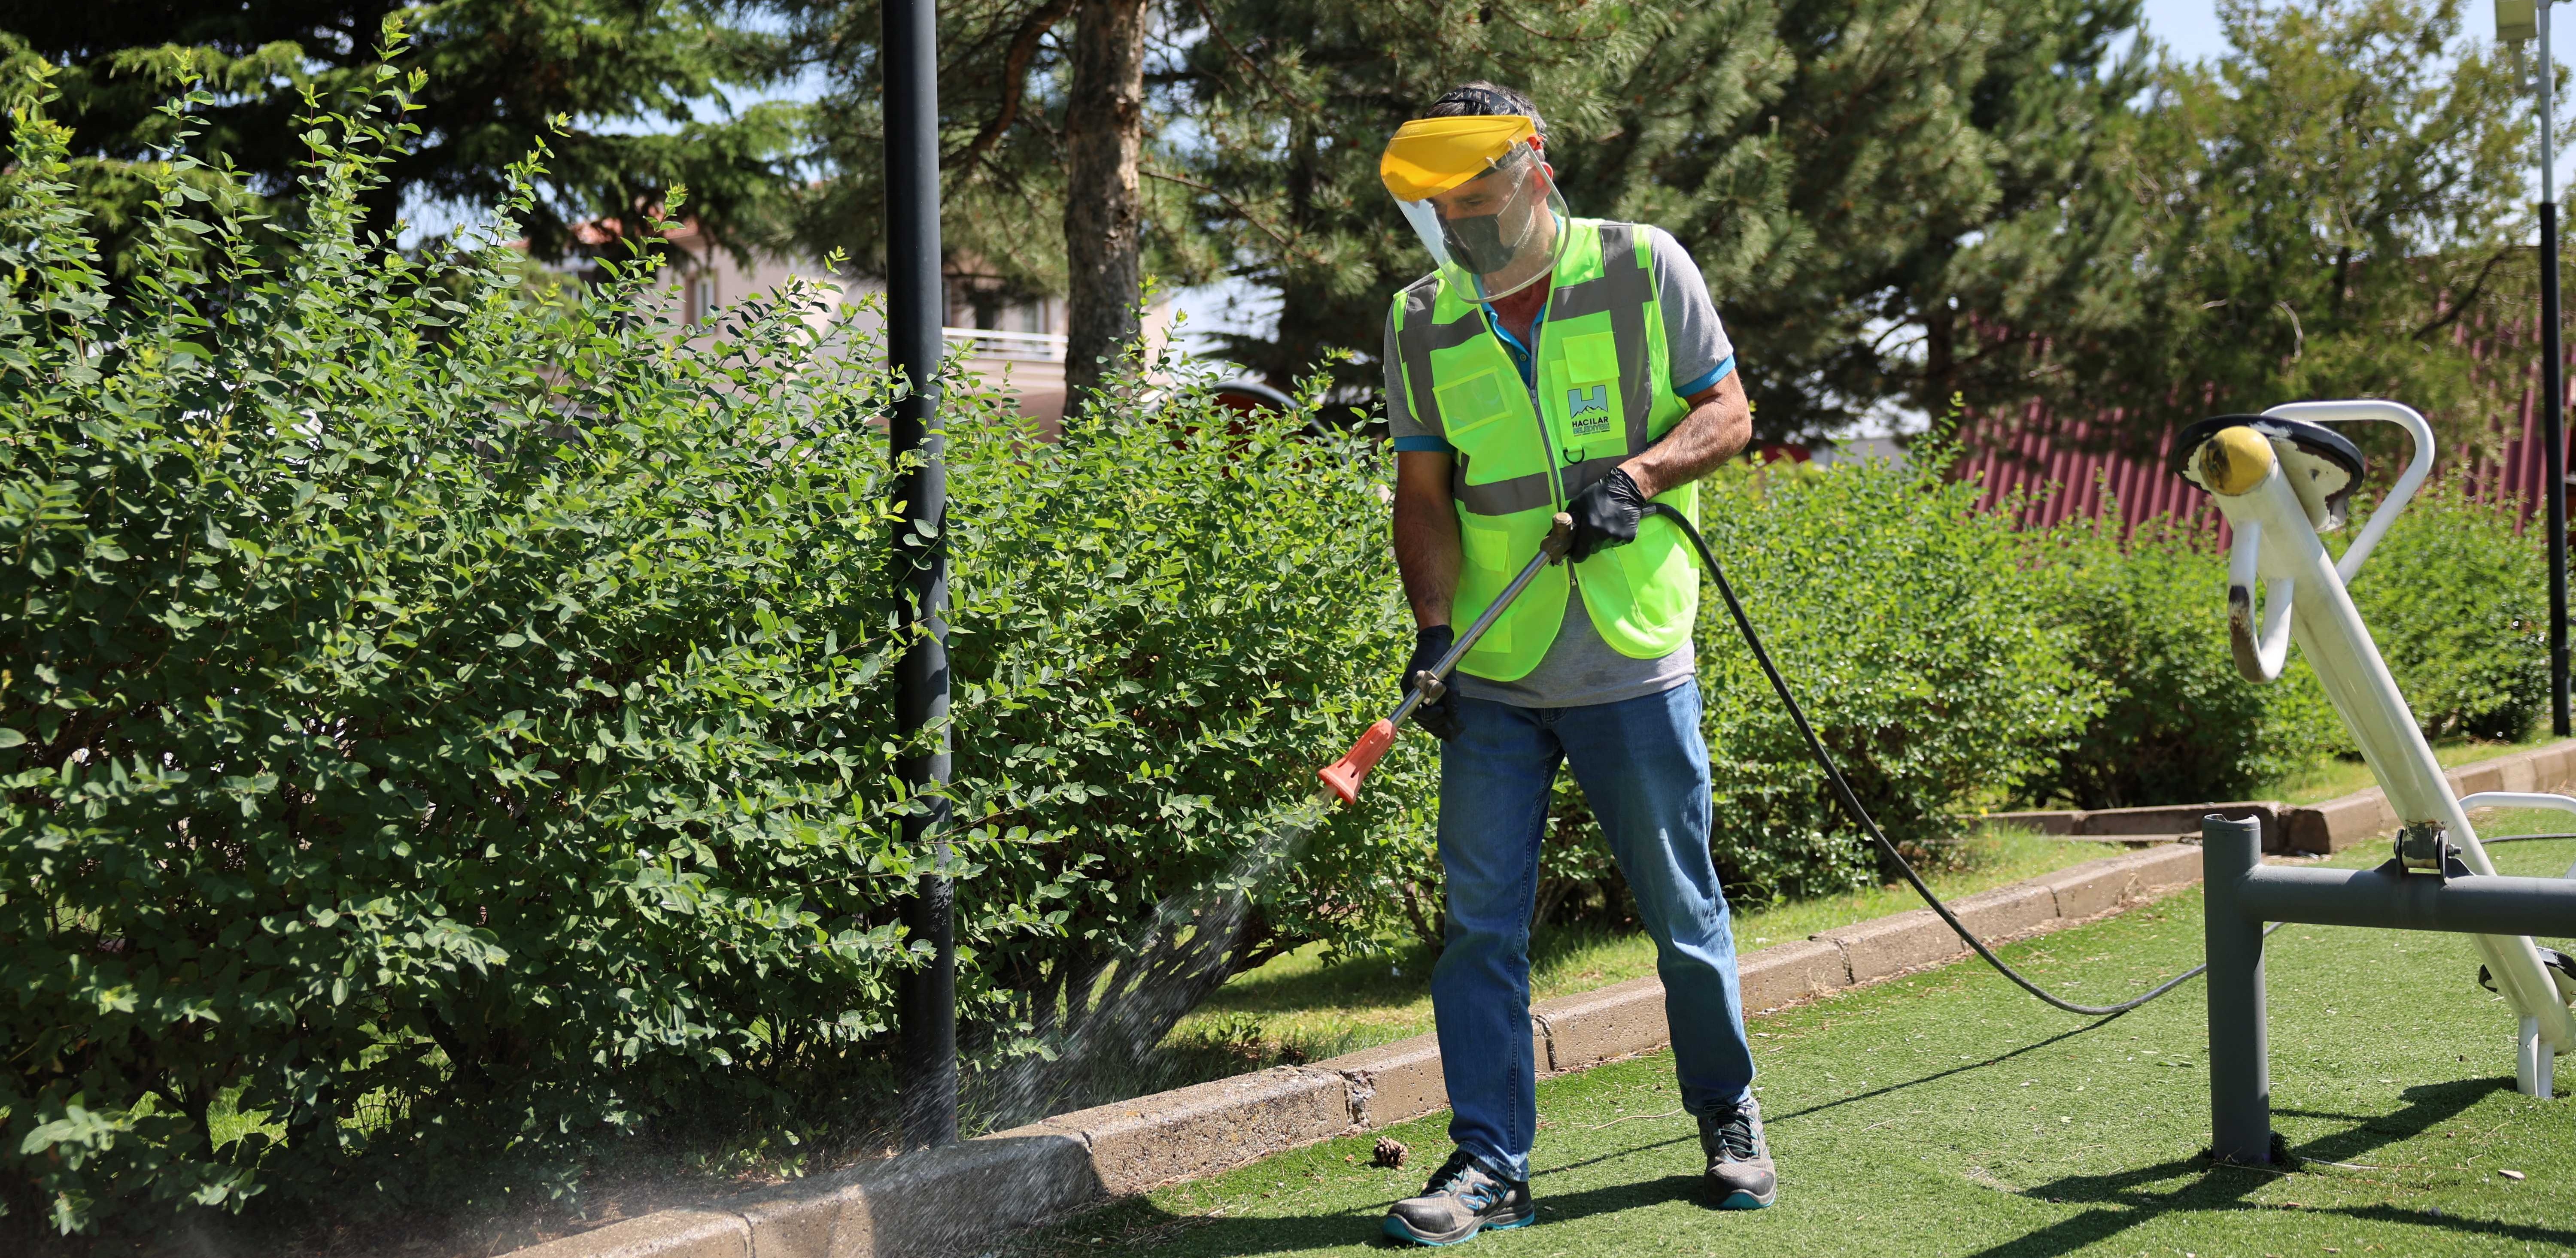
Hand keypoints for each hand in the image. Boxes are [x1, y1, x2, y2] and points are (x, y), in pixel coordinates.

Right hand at [1404, 625, 1461, 741]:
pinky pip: (1424, 708)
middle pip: (1419, 717)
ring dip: (1435, 722)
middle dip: (1434, 723)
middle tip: (1450, 723)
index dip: (1431, 717)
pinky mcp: (1419, 692)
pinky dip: (1434, 716)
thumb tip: (1454, 720)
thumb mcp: (1449, 678)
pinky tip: (1445, 720)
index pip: (1417, 712)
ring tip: (1450, 727)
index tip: (1444, 711)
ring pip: (1422, 715)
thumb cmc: (1440, 656)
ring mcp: (1413, 692)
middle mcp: (1409, 692)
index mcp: (1411, 687)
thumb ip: (1451, 698)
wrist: (1434, 640)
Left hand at [1566, 466, 1648, 561]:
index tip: (1576, 549)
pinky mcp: (1629, 537)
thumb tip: (1555, 535)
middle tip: (1592, 530)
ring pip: (1605, 545)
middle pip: (1593, 549)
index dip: (1577, 553)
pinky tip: (1616, 523)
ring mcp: (1618, 538)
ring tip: (1605, 523)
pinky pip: (1617, 542)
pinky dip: (1615, 536)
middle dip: (1590, 543)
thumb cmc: (1598, 495)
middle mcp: (1604, 537)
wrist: (1625, 489)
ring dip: (1603, 539)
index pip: (1580, 554)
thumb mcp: (1577, 504)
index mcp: (1590, 530)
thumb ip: (1567, 521)